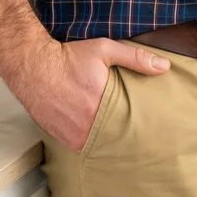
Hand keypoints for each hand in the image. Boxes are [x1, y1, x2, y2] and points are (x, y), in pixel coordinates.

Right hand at [2, 36, 171, 152]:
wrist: (32, 65)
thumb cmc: (67, 57)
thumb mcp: (104, 50)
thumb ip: (135, 58)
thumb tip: (164, 66)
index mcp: (102, 106)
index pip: (130, 128)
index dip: (140, 130)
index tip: (150, 131)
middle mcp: (87, 126)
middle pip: (114, 140)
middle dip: (125, 138)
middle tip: (138, 138)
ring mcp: (72, 135)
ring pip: (97, 146)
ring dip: (105, 141)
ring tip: (116, 136)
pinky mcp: (60, 138)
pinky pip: (81, 146)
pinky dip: (88, 141)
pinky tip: (94, 134)